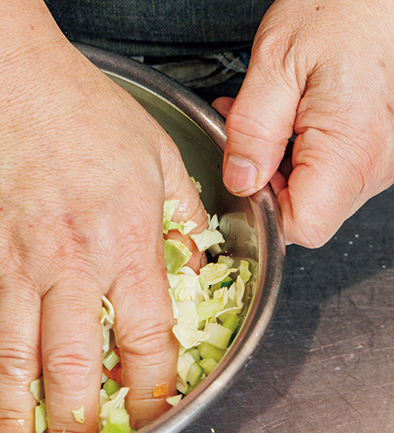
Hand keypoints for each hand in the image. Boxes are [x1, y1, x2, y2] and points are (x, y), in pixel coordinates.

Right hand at [0, 42, 206, 432]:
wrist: (4, 88)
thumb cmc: (80, 113)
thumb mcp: (157, 155)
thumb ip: (183, 214)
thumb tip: (200, 259)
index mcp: (126, 243)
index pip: (146, 339)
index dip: (149, 390)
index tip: (146, 413)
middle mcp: (69, 266)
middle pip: (73, 366)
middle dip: (75, 423)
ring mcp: (11, 268)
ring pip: (13, 362)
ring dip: (16, 420)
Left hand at [218, 0, 393, 246]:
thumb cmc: (343, 8)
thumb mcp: (276, 64)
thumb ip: (252, 131)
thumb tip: (238, 181)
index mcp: (353, 148)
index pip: (303, 226)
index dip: (263, 212)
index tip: (242, 179)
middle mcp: (379, 162)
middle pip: (311, 211)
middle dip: (267, 182)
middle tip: (249, 134)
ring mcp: (386, 157)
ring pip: (321, 190)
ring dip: (283, 163)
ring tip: (269, 116)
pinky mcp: (383, 145)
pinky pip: (337, 167)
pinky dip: (305, 150)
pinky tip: (291, 116)